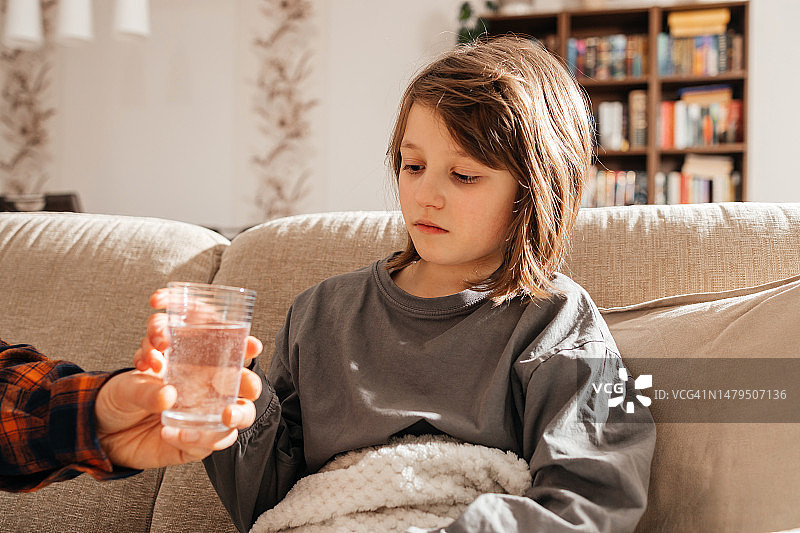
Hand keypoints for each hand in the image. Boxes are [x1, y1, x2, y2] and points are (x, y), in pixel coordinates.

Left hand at [94, 289, 262, 469]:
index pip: (228, 354)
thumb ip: (146, 389)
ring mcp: (203, 418)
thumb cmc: (120, 397)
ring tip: (225, 415)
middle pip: (244, 388)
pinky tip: (170, 432)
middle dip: (251, 385)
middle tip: (247, 387)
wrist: (102, 431)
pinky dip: (197, 439)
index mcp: (196, 368)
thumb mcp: (127, 385)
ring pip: (238, 417)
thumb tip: (168, 395)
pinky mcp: (194, 443)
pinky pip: (208, 443)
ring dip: (237, 416)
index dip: (246, 349)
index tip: (252, 345)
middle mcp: (206, 392)